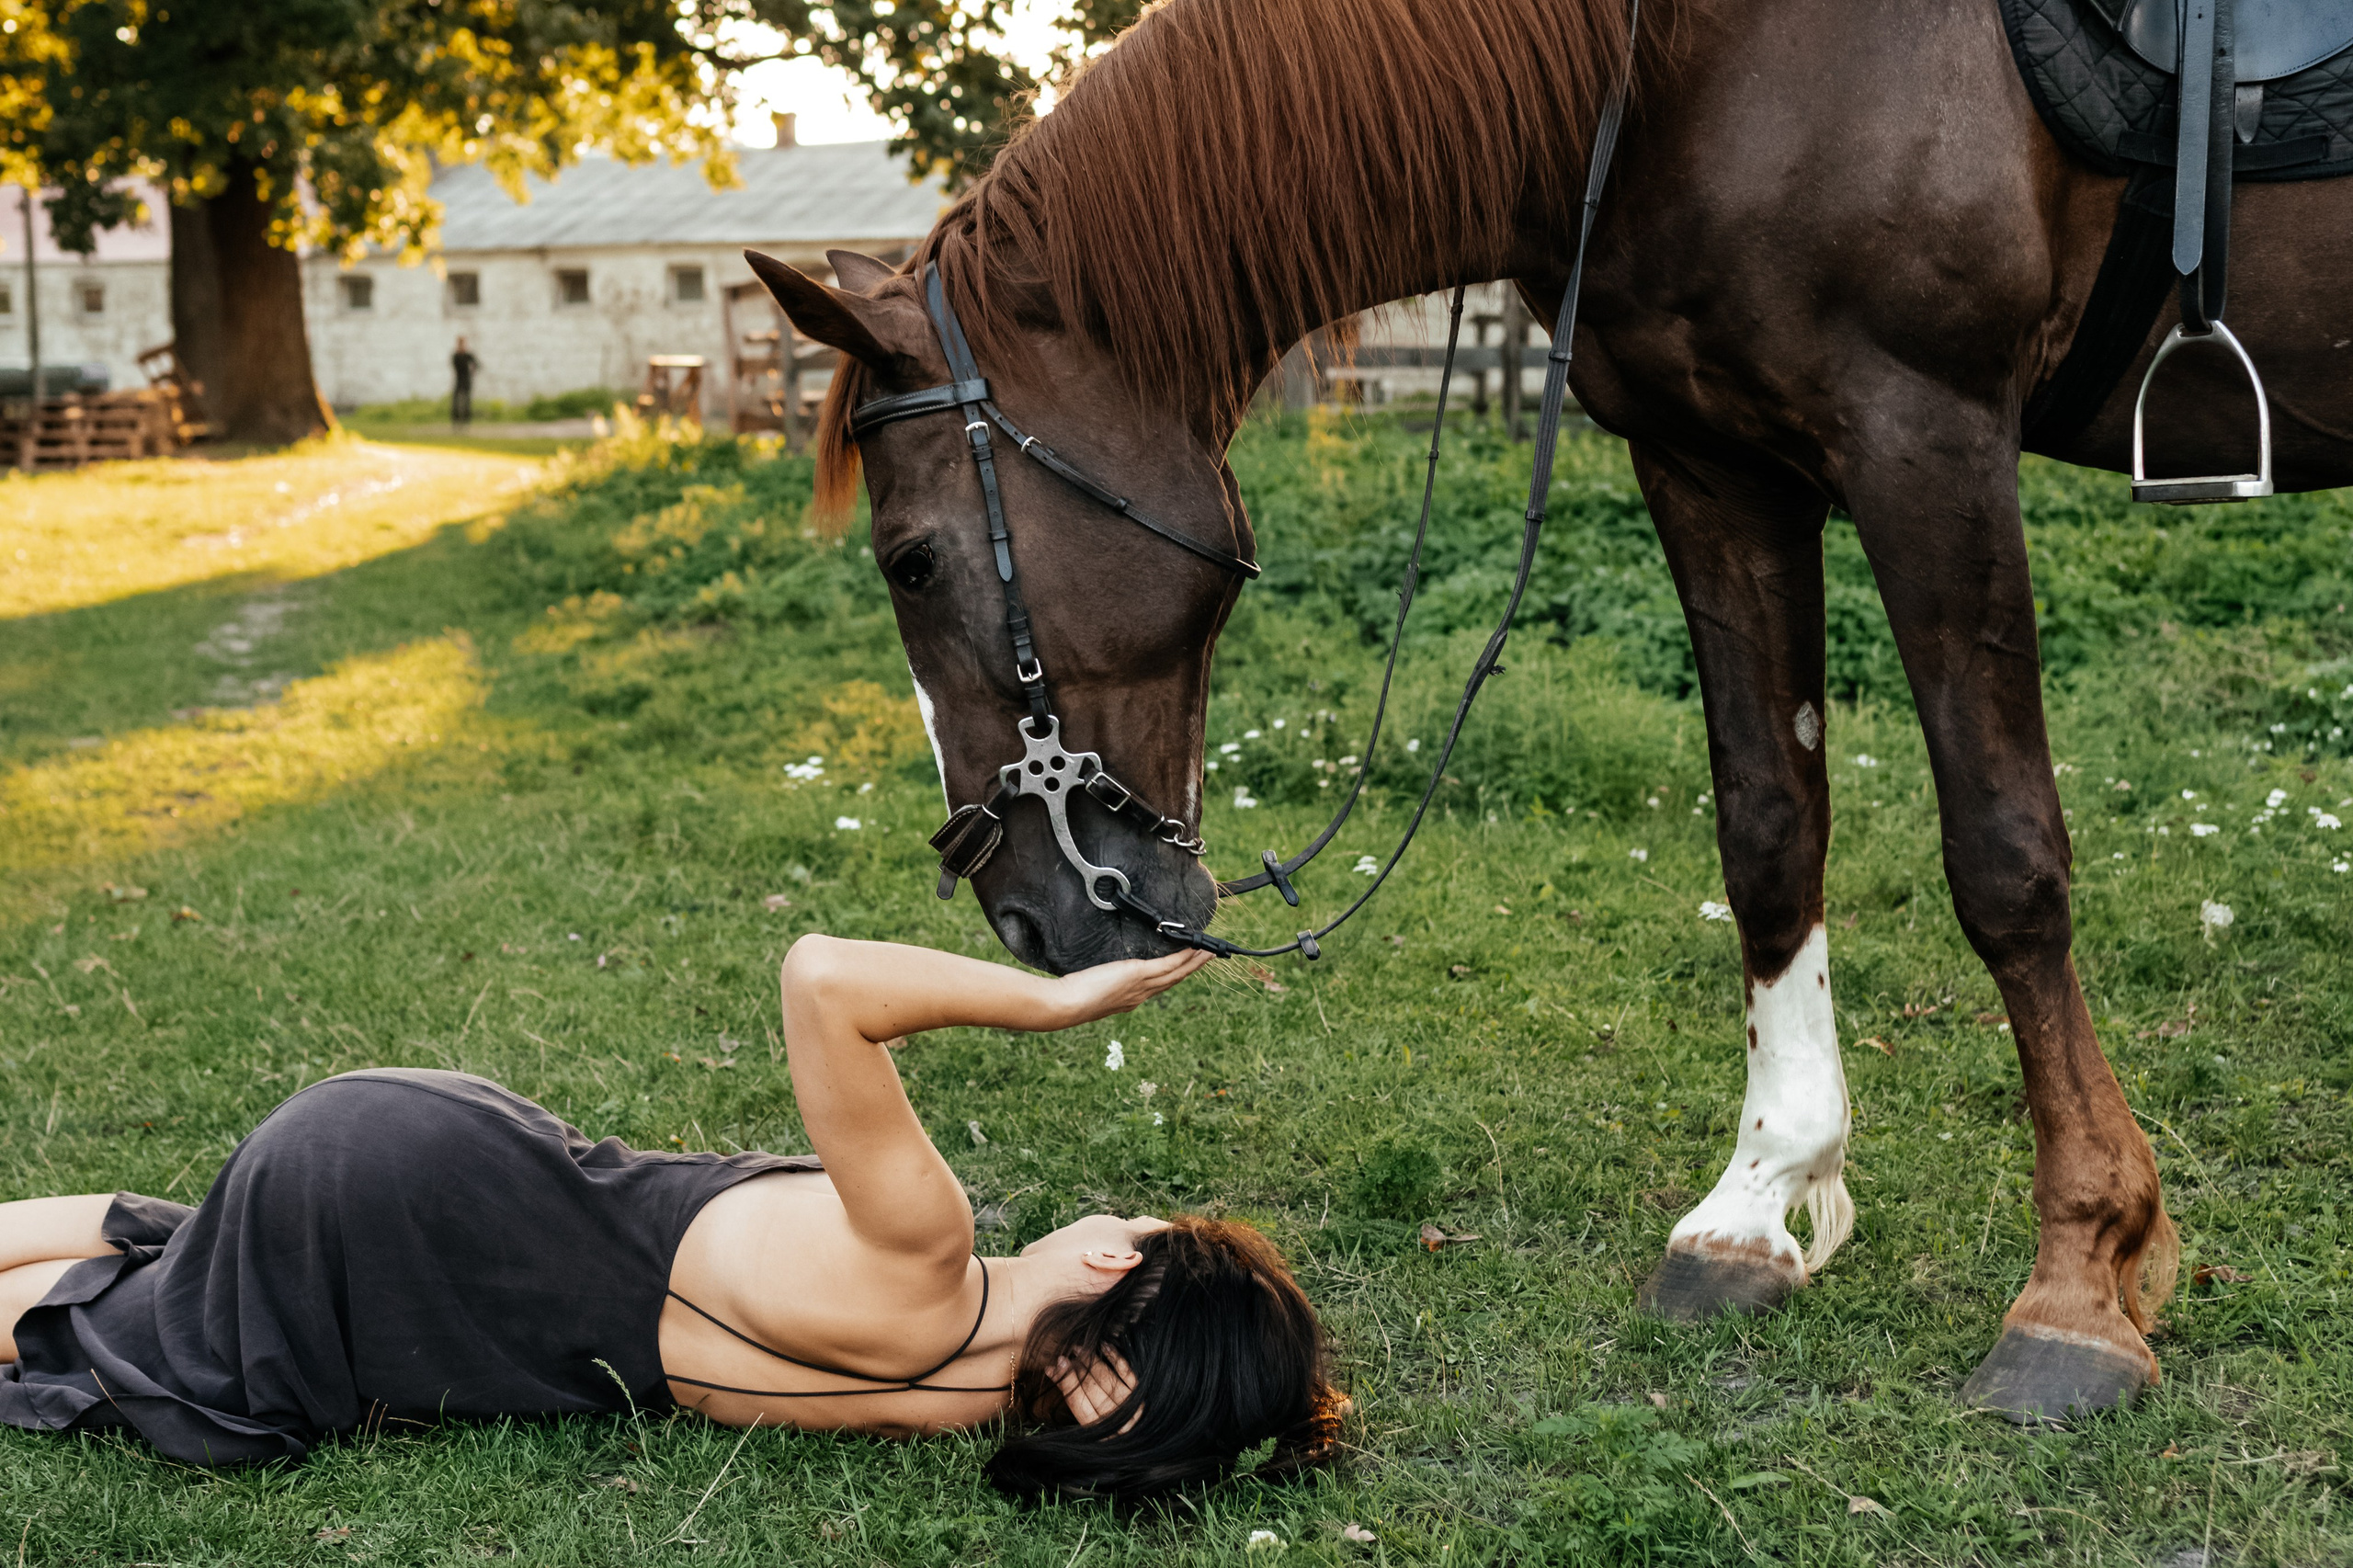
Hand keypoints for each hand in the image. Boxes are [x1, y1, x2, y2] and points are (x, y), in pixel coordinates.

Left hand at [1040, 948, 1210, 1029]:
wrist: (1067, 1004)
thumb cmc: (1072, 995)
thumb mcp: (1092, 986)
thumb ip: (1104, 980)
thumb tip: (1104, 973)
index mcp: (1131, 999)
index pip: (1159, 986)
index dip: (1175, 976)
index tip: (1186, 966)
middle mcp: (1140, 995)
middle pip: (1173, 980)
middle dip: (1191, 968)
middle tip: (1207, 957)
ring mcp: (1141, 986)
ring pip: (1175, 973)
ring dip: (1193, 962)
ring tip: (1207, 951)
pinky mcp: (1138, 974)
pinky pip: (1167, 965)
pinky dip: (1182, 957)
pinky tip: (1192, 948)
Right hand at [1052, 1348, 1140, 1432]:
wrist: (1142, 1434)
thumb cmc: (1107, 1424)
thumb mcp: (1087, 1418)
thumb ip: (1072, 1395)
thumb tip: (1053, 1369)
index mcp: (1097, 1432)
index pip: (1078, 1403)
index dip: (1067, 1382)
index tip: (1056, 1364)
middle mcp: (1116, 1422)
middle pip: (1092, 1389)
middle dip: (1077, 1368)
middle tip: (1067, 1352)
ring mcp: (1132, 1409)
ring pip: (1107, 1379)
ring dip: (1091, 1361)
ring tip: (1079, 1348)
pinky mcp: (1143, 1396)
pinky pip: (1128, 1374)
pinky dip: (1115, 1358)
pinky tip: (1105, 1347)